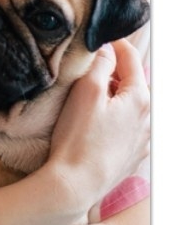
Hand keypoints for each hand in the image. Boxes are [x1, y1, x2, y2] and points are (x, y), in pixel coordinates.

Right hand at [48, 39, 149, 212]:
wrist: (75, 186)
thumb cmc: (78, 139)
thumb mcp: (86, 92)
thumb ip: (100, 65)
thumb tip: (107, 49)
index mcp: (141, 99)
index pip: (132, 60)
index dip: (116, 45)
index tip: (101, 39)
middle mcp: (149, 119)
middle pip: (135, 83)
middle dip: (116, 73)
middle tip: (92, 69)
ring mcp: (142, 140)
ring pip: (133, 107)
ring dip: (117, 97)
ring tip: (93, 98)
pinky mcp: (132, 157)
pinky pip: (129, 128)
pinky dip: (117, 119)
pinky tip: (99, 124)